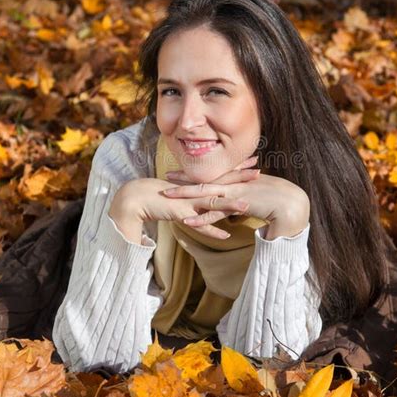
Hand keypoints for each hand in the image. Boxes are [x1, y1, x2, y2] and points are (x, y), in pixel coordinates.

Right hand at [108, 156, 261, 241]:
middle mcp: (195, 191)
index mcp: (197, 185)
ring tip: (247, 206)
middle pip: (221, 183)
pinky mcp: (181, 214)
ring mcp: (189, 202)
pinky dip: (212, 230)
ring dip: (230, 205)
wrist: (138, 197)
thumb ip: (196, 194)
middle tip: (258, 171)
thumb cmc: (160, 196)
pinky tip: (225, 236)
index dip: (237, 167)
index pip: (221, 174)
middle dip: (240, 178)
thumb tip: (208, 195)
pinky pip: (199, 224)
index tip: (253, 159)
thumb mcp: (182, 194)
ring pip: (212, 204)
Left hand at [163, 166, 309, 235]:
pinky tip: (187, 221)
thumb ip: (246, 195)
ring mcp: (234, 193)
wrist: (290, 203)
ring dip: (185, 195)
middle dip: (185, 178)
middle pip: (204, 179)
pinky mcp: (237, 205)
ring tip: (168, 196)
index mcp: (237, 178)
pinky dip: (201, 218)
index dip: (197, 172)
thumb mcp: (258, 193)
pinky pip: (215, 212)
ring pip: (204, 194)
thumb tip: (239, 202)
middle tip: (168, 176)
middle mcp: (233, 182)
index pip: (213, 174)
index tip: (182, 170)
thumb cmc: (277, 198)